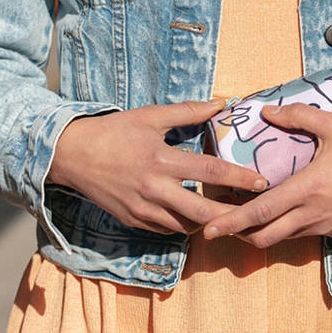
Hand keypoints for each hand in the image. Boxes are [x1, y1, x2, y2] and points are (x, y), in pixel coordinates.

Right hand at [49, 100, 267, 233]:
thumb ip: (188, 112)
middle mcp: (154, 189)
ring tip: (227, 215)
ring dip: (209, 223)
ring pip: (187, 227)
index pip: (211, 172)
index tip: (262, 182)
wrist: (69, 155)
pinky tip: (197, 218)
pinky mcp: (135, 222)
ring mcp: (143, 210)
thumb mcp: (150, 116)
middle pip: (203, 212)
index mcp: (162, 160)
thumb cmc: (113, 132)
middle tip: (253, 215)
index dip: (239, 178)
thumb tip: (221, 102)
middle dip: (231, 216)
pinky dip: (185, 226)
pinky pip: (168, 231)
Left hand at [201, 104, 331, 246]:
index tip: (208, 228)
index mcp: (306, 189)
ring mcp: (322, 227)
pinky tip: (280, 213)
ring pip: (281, 239)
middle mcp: (310, 215)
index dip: (230, 222)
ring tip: (245, 217)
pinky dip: (283, 229)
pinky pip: (301, 235)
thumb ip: (299, 116)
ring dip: (260, 232)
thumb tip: (267, 111)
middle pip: (263, 236)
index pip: (259, 212)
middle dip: (237, 234)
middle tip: (220, 224)